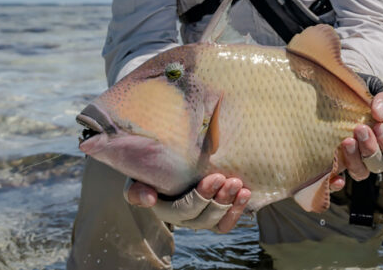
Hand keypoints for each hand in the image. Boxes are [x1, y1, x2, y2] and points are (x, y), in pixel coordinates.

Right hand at [125, 173, 250, 232]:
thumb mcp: (138, 175)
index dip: (202, 197)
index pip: (184, 209)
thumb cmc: (150, 166)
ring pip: (217, 221)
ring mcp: (200, 216)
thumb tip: (148, 199)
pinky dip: (237, 210)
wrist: (164, 160)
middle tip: (231, 180)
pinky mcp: (214, 212)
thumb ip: (136, 188)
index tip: (216, 177)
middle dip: (219, 200)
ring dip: (231, 205)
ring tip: (240, 187)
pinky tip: (246, 193)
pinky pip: (226, 222)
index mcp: (164, 208)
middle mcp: (183, 217)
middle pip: (203, 217)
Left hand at [340, 92, 382, 180]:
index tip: (380, 127)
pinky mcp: (339, 162)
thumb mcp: (382, 93)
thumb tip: (378, 113)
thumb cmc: (371, 98)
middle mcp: (376, 157)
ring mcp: (357, 161)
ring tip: (347, 141)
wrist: (350, 96)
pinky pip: (339, 179)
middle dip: (370, 149)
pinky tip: (336, 177)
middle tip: (360, 130)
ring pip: (360, 172)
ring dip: (354, 160)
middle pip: (378, 165)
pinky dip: (337, 181)